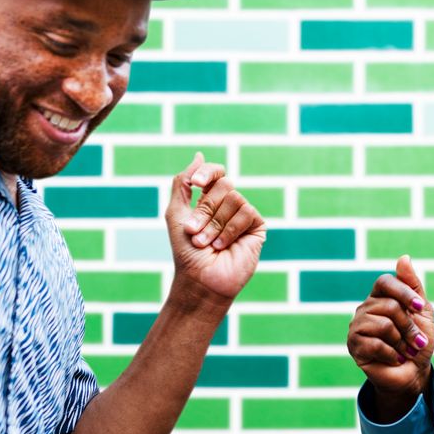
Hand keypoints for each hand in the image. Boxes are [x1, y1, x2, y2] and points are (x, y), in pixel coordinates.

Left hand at [165, 153, 265, 309]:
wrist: (200, 279)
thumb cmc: (186, 251)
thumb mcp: (176, 213)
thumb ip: (182, 183)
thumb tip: (199, 155)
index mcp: (209, 199)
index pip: (214, 173)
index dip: (207, 172)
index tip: (196, 184)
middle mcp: (228, 205)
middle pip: (223, 185)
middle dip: (205, 209)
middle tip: (194, 232)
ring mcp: (243, 215)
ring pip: (235, 198)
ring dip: (215, 223)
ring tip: (208, 244)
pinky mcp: (256, 227)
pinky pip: (247, 212)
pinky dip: (230, 229)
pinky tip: (223, 246)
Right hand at [347, 255, 433, 409]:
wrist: (414, 373)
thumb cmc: (418, 342)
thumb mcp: (422, 312)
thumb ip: (412, 286)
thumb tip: (404, 258)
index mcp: (380, 297)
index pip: (385, 282)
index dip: (404, 293)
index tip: (419, 307)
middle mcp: (366, 308)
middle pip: (390, 306)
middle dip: (410, 327)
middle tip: (417, 342)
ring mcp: (357, 326)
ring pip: (383, 325)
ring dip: (402, 342)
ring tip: (404, 351)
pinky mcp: (354, 345)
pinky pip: (375, 344)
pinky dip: (392, 354)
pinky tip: (394, 359)